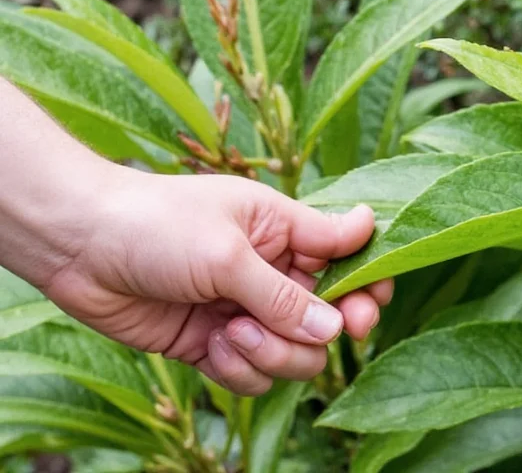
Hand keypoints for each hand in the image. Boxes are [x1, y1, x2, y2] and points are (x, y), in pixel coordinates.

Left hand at [38, 168, 390, 395]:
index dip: (366, 285)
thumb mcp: (229, 254)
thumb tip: (342, 322)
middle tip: (303, 337)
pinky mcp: (213, 344)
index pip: (348, 257)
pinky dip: (236, 370)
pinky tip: (208, 346)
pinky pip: (251, 375)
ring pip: (293, 355)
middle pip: (328, 318)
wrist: (78, 244)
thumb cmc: (156, 224)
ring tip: (229, 334)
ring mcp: (244, 310)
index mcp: (286, 230)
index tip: (363, 310)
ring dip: (269, 354)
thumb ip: (287, 295)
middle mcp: (272, 272)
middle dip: (315, 334)